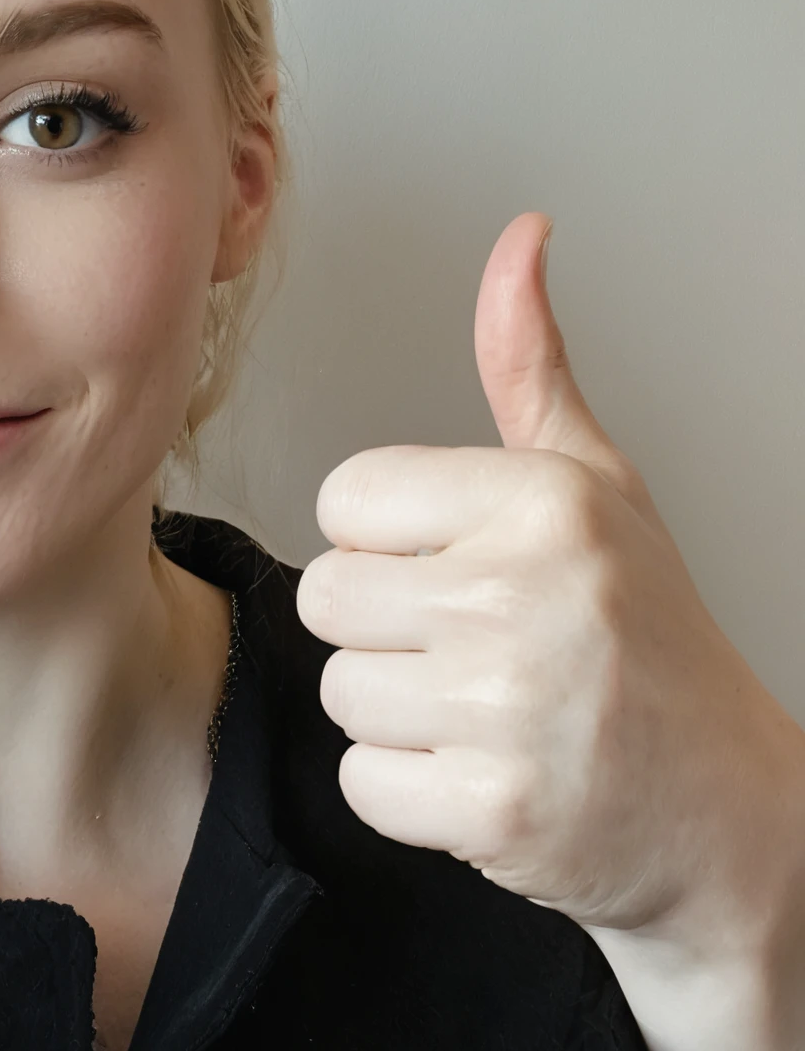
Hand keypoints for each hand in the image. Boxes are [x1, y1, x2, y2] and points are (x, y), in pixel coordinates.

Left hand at [295, 212, 804, 946]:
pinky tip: (484, 772)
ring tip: (486, 711)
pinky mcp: (497, 810)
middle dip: (385, 630)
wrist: (724, 807)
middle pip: (327, 598)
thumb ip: (530, 364)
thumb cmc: (648, 638)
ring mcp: (513, 707)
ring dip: (399, 714)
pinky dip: (412, 794)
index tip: (454, 569)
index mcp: (542, 501)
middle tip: (471, 649)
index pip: (345, 500)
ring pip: (341, 691)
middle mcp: (527, 594)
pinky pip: (365, 784)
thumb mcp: (598, 484)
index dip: (387, 543)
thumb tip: (519, 239)